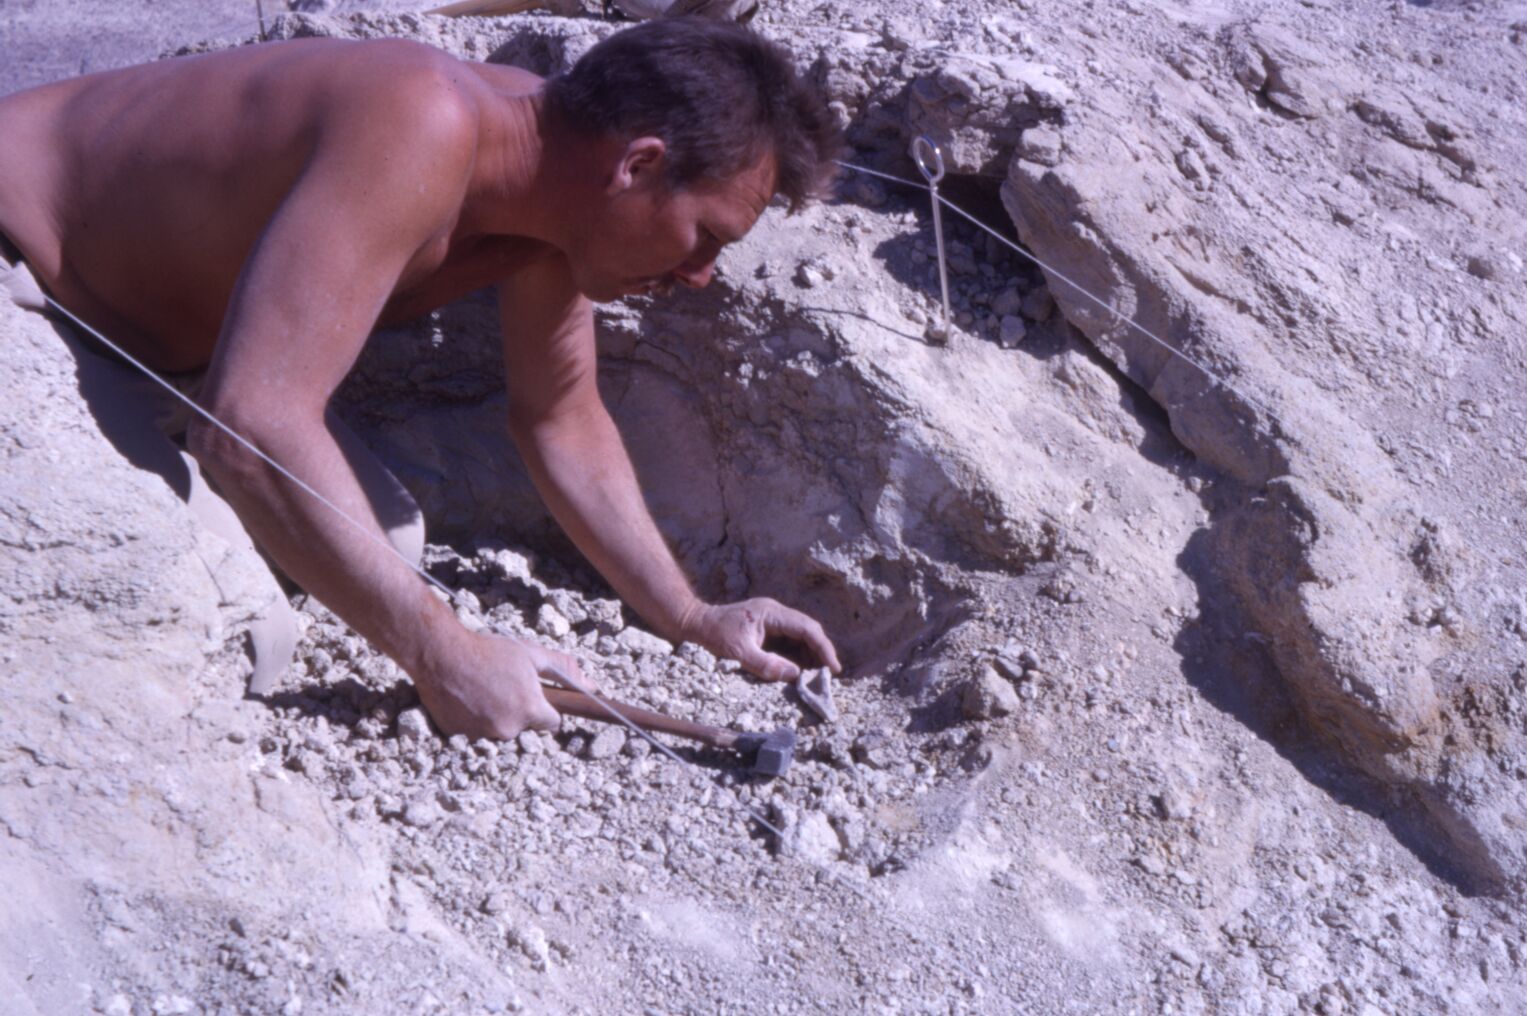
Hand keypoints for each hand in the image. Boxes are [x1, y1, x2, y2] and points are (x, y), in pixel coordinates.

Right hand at [413, 631, 589, 739]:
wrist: (441, 654)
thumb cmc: (489, 651)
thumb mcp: (531, 654)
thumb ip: (564, 670)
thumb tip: (592, 685)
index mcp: (530, 710)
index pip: (553, 723)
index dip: (546, 709)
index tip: (535, 696)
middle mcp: (509, 729)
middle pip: (525, 728)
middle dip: (520, 711)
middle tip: (503, 687)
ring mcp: (483, 736)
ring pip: (501, 731)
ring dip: (496, 716)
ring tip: (483, 691)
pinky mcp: (460, 738)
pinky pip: (476, 734)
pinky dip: (475, 721)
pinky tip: (467, 699)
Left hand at [681, 598, 841, 681]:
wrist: (694, 623)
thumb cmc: (714, 635)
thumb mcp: (738, 652)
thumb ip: (766, 664)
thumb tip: (795, 676)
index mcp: (772, 613)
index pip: (807, 628)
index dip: (823, 648)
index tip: (833, 667)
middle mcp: (776, 613)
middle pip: (809, 630)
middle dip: (821, 652)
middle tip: (829, 675)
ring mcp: (772, 620)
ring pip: (801, 636)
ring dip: (811, 655)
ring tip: (818, 676)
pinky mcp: (767, 629)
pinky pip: (790, 641)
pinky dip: (798, 655)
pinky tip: (801, 671)